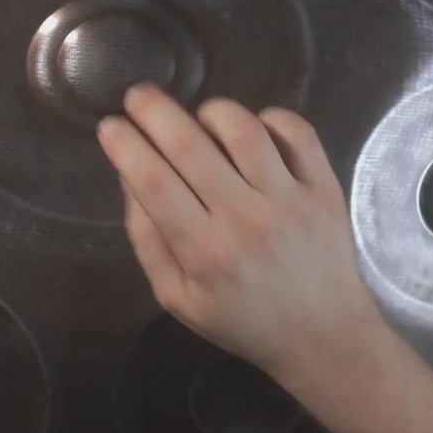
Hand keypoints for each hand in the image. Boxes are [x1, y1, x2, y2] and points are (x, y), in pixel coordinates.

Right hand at [95, 85, 392, 394]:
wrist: (323, 337)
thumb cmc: (242, 320)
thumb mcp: (178, 297)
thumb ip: (148, 239)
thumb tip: (129, 178)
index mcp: (203, 252)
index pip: (152, 180)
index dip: (124, 144)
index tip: (109, 126)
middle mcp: (245, 219)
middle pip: (189, 144)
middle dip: (153, 110)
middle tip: (138, 96)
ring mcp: (289, 200)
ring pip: (243, 129)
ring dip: (210, 111)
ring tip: (197, 116)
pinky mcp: (323, 188)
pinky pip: (297, 133)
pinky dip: (270, 117)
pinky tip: (252, 128)